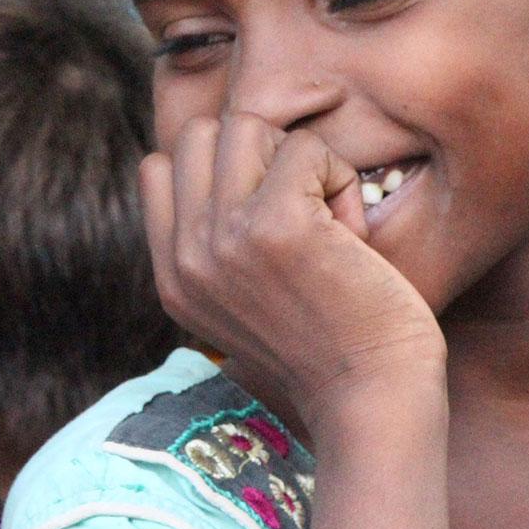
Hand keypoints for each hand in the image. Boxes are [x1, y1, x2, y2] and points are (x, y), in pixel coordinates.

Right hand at [143, 113, 445, 442]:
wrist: (370, 401)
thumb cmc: (328, 348)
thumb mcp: (239, 305)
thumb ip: (212, 248)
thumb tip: (221, 160)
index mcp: (172, 276)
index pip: (158, 167)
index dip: (218, 168)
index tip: (266, 208)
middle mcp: (186, 256)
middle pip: (201, 135)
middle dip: (257, 153)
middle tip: (300, 206)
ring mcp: (224, 238)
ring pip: (246, 127)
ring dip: (297, 159)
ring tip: (327, 214)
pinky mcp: (276, 223)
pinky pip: (303, 147)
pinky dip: (339, 177)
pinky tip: (351, 231)